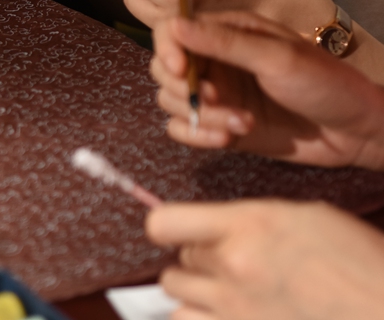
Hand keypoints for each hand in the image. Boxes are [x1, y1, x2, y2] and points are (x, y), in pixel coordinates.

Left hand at [147, 200, 383, 319]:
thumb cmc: (365, 265)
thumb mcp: (310, 219)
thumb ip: (255, 221)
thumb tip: (225, 227)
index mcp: (250, 225)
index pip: (165, 223)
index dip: (168, 229)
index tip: (178, 233)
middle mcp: (235, 266)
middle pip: (179, 262)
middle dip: (200, 263)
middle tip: (232, 267)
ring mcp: (237, 309)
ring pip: (177, 298)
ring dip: (195, 296)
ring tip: (226, 295)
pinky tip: (227, 316)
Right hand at [151, 11, 383, 168]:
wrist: (356, 132)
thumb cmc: (326, 84)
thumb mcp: (277, 57)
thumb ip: (224, 43)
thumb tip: (175, 25)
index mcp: (227, 32)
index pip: (172, 30)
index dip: (167, 48)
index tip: (182, 70)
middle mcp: (215, 61)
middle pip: (163, 69)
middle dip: (186, 88)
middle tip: (220, 98)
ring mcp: (216, 94)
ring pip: (171, 101)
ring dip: (201, 116)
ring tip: (242, 122)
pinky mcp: (218, 124)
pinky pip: (182, 129)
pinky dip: (198, 135)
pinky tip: (230, 137)